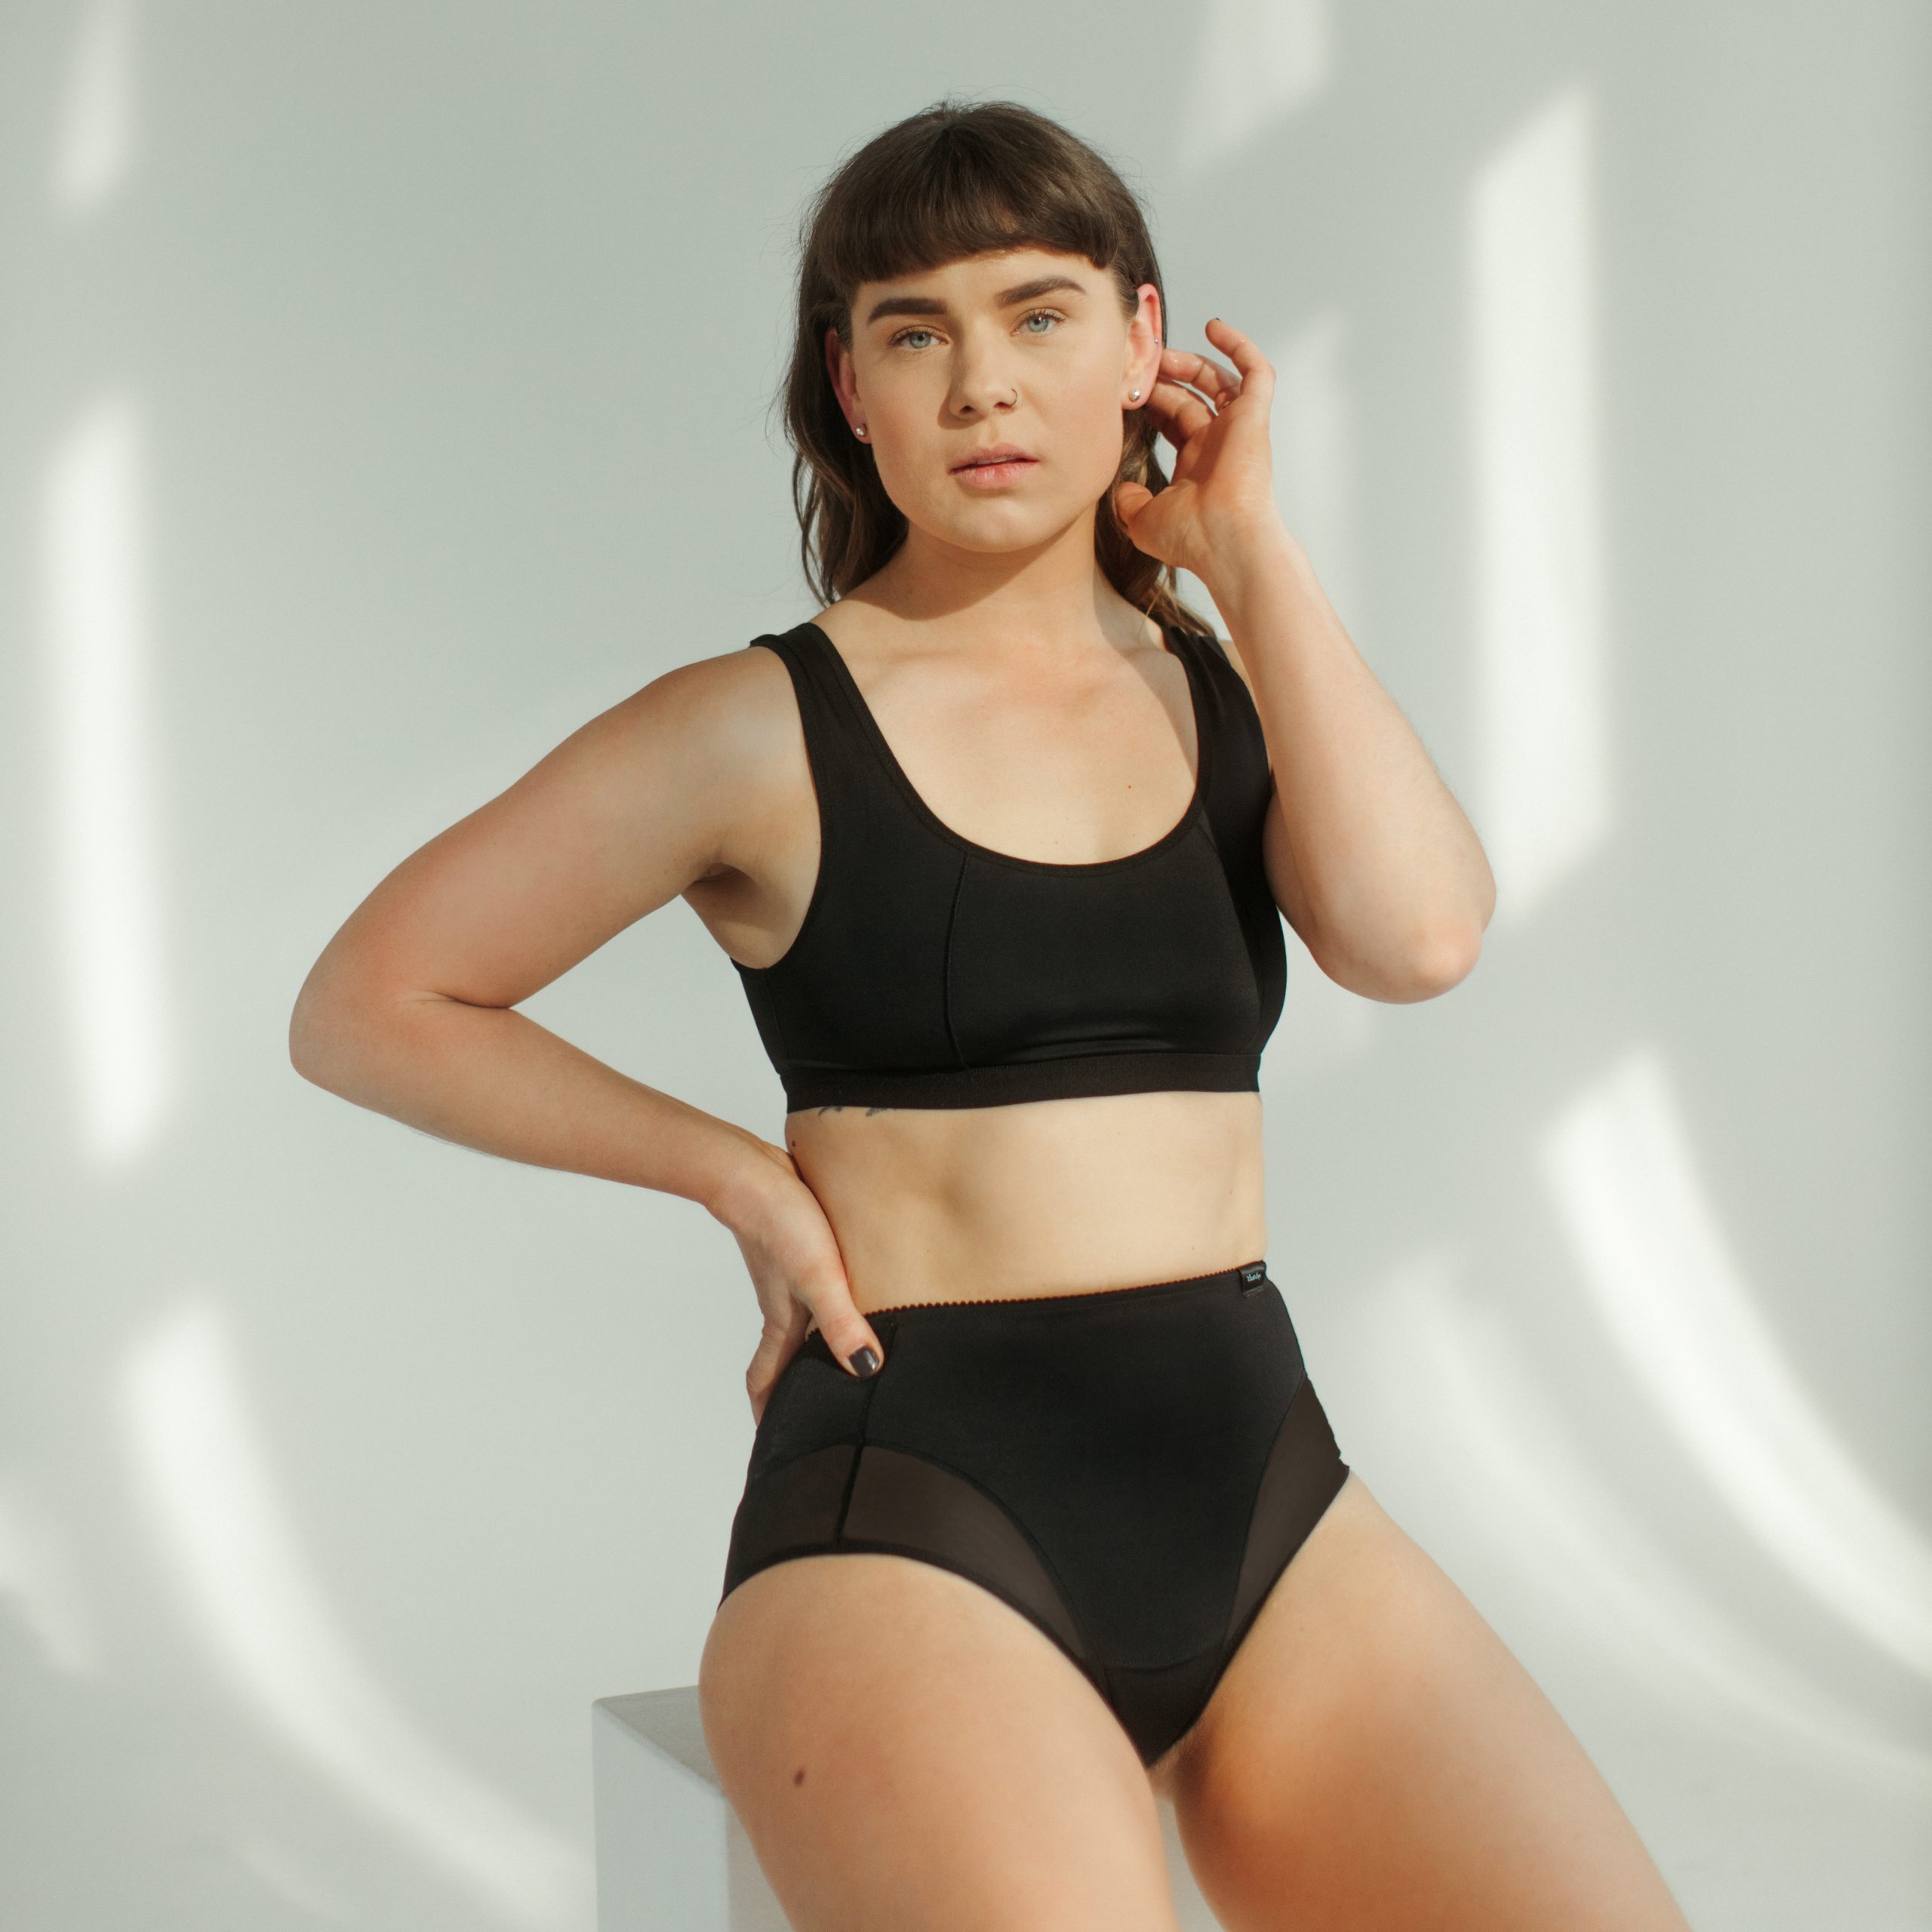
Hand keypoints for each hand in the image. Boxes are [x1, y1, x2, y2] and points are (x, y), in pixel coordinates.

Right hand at [717, 1135, 884, 1423]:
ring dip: (812, 1347)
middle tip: (817, 1413)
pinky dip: (826, 1307)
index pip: (767, 1382)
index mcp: (783, 1323)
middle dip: (795, 1390)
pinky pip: (812, 1290)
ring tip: (842, 1360)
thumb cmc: (780, 1223)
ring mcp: (789, 1279)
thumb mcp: (818, 1277)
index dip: (770, 1416)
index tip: (778, 1446)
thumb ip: (841, 1324)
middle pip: (785, 1359)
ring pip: (799, 1325)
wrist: (750, 1170)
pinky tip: (853, 1296)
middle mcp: (783, 1307)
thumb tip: (866, 1371)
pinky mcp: (799, 1249)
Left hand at [1112, 316, 1284, 584]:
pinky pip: (1256, 371)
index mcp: (1196, 464)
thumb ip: (1129, 500)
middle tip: (1139, 365)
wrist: (1223, 540)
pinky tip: (1214, 327)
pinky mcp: (1255, 415)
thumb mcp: (1142, 519)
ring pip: (1218, 381)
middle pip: (1191, 397)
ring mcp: (1238, 429)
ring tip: (1163, 353)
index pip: (1174, 419)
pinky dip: (1239, 346)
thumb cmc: (1189, 538)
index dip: (1152, 400)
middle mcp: (1218, 444)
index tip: (1126, 388)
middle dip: (1164, 379)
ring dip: (1190, 363)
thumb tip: (1121, 487)